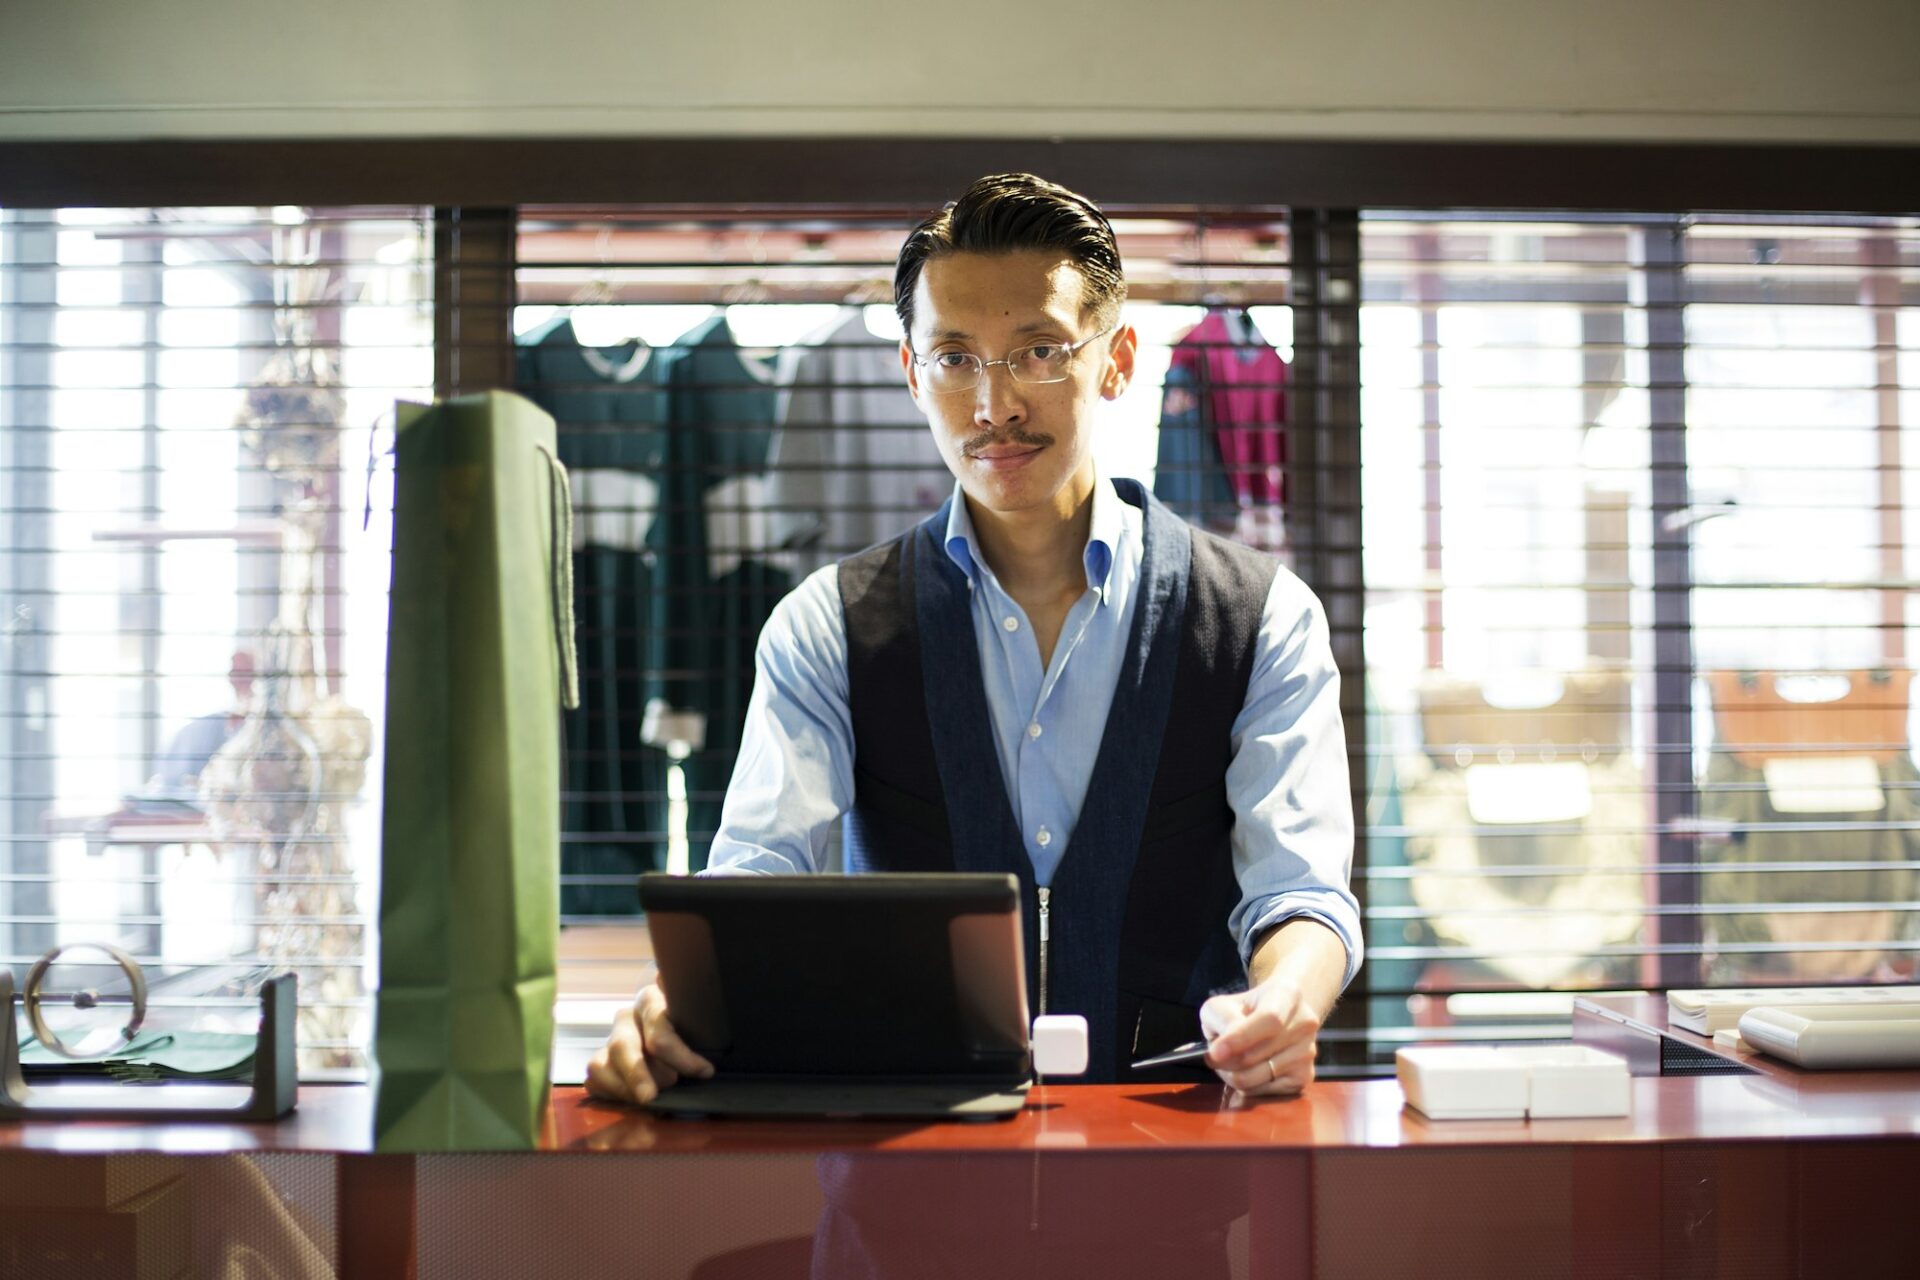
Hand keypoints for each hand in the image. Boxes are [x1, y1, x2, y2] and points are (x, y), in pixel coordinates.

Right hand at [583, 981, 714, 1105]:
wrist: (675, 1032)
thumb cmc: (692, 1026)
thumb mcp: (699, 1016)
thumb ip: (696, 1011)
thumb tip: (677, 1005)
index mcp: (651, 1000)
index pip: (659, 1027)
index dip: (681, 1055)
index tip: (704, 1071)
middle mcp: (627, 1017)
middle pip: (622, 1046)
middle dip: (637, 1074)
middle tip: (650, 1097)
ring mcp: (609, 1039)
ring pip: (600, 1064)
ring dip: (625, 1087)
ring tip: (653, 1096)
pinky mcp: (600, 1061)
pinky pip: (594, 1080)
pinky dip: (613, 1094)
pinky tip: (635, 1098)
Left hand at [1198, 978, 1320, 1097]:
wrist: (1280, 1014)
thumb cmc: (1247, 1009)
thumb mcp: (1225, 1003)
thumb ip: (1220, 1019)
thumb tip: (1220, 1051)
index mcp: (1288, 995)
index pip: (1269, 1019)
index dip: (1240, 1038)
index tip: (1215, 1052)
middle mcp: (1305, 1023)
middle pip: (1256, 1055)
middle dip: (1225, 1061)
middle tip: (1213, 1056)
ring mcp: (1308, 1052)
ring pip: (1257, 1078)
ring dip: (1232, 1074)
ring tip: (1229, 1062)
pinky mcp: (1305, 1076)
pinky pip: (1265, 1092)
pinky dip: (1247, 1086)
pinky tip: (1247, 1070)